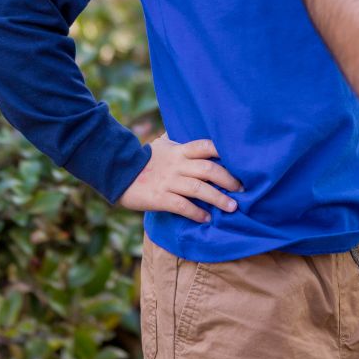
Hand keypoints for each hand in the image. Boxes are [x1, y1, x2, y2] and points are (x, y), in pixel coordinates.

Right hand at [118, 134, 242, 223]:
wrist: (116, 171)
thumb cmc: (144, 159)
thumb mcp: (163, 146)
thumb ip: (182, 145)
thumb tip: (198, 139)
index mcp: (180, 150)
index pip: (207, 146)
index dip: (225, 151)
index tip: (242, 160)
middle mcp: (177, 164)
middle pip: (209, 169)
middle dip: (229, 179)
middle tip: (243, 189)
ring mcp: (168, 181)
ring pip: (199, 189)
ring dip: (218, 198)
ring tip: (232, 207)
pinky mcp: (159, 197)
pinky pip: (181, 206)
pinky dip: (196, 212)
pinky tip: (206, 218)